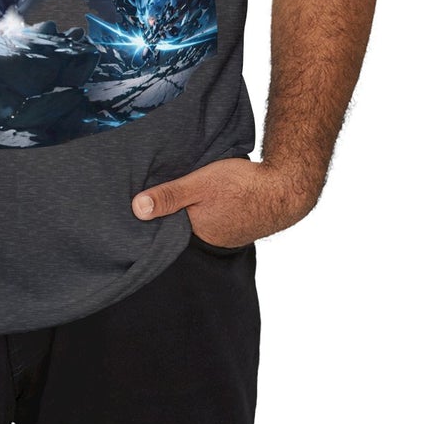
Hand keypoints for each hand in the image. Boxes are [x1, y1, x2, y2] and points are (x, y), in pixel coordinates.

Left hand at [131, 157, 321, 245]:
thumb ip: (169, 196)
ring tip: (193, 191)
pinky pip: (221, 217)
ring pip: (204, 220)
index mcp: (198, 232)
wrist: (286, 188)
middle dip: (178, 210)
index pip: (169, 226)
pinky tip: (217, 195)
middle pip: (186, 223)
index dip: (159, 213)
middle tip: (169, 190)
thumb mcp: (199, 183)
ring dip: (199, 208)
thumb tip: (136, 209)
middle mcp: (213, 239)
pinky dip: (216, 207)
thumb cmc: (241, 185)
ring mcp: (230, 234)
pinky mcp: (243, 225)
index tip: (147, 200)